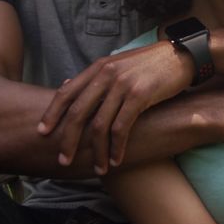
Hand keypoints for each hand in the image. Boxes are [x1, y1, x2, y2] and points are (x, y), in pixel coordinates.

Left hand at [37, 41, 192, 173]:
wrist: (180, 55)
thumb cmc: (150, 64)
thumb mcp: (118, 64)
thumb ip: (94, 77)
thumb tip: (66, 84)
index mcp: (98, 68)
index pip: (66, 92)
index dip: (52, 114)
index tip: (42, 133)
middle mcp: (106, 74)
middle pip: (78, 113)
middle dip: (68, 140)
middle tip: (63, 160)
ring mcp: (122, 85)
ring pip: (99, 125)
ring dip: (96, 151)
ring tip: (97, 169)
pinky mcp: (140, 95)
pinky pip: (121, 128)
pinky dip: (116, 147)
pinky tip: (116, 160)